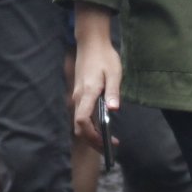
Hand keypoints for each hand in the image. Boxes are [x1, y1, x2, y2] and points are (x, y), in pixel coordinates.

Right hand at [71, 9, 122, 146]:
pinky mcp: (79, 95)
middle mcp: (79, 97)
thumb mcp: (114, 73)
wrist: (91, 43)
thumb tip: (113, 110)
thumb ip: (113, 92)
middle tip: (110, 148)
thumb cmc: (104, 57)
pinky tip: (102, 128)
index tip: (105, 142)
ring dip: (92, 136)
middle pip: (80, 127)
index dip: (92, 135)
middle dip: (92, 141)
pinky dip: (90, 127)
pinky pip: (82, 116)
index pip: (82, 120)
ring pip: (80, 123)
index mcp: (87, 93)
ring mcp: (77, 96)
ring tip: (108, 142)